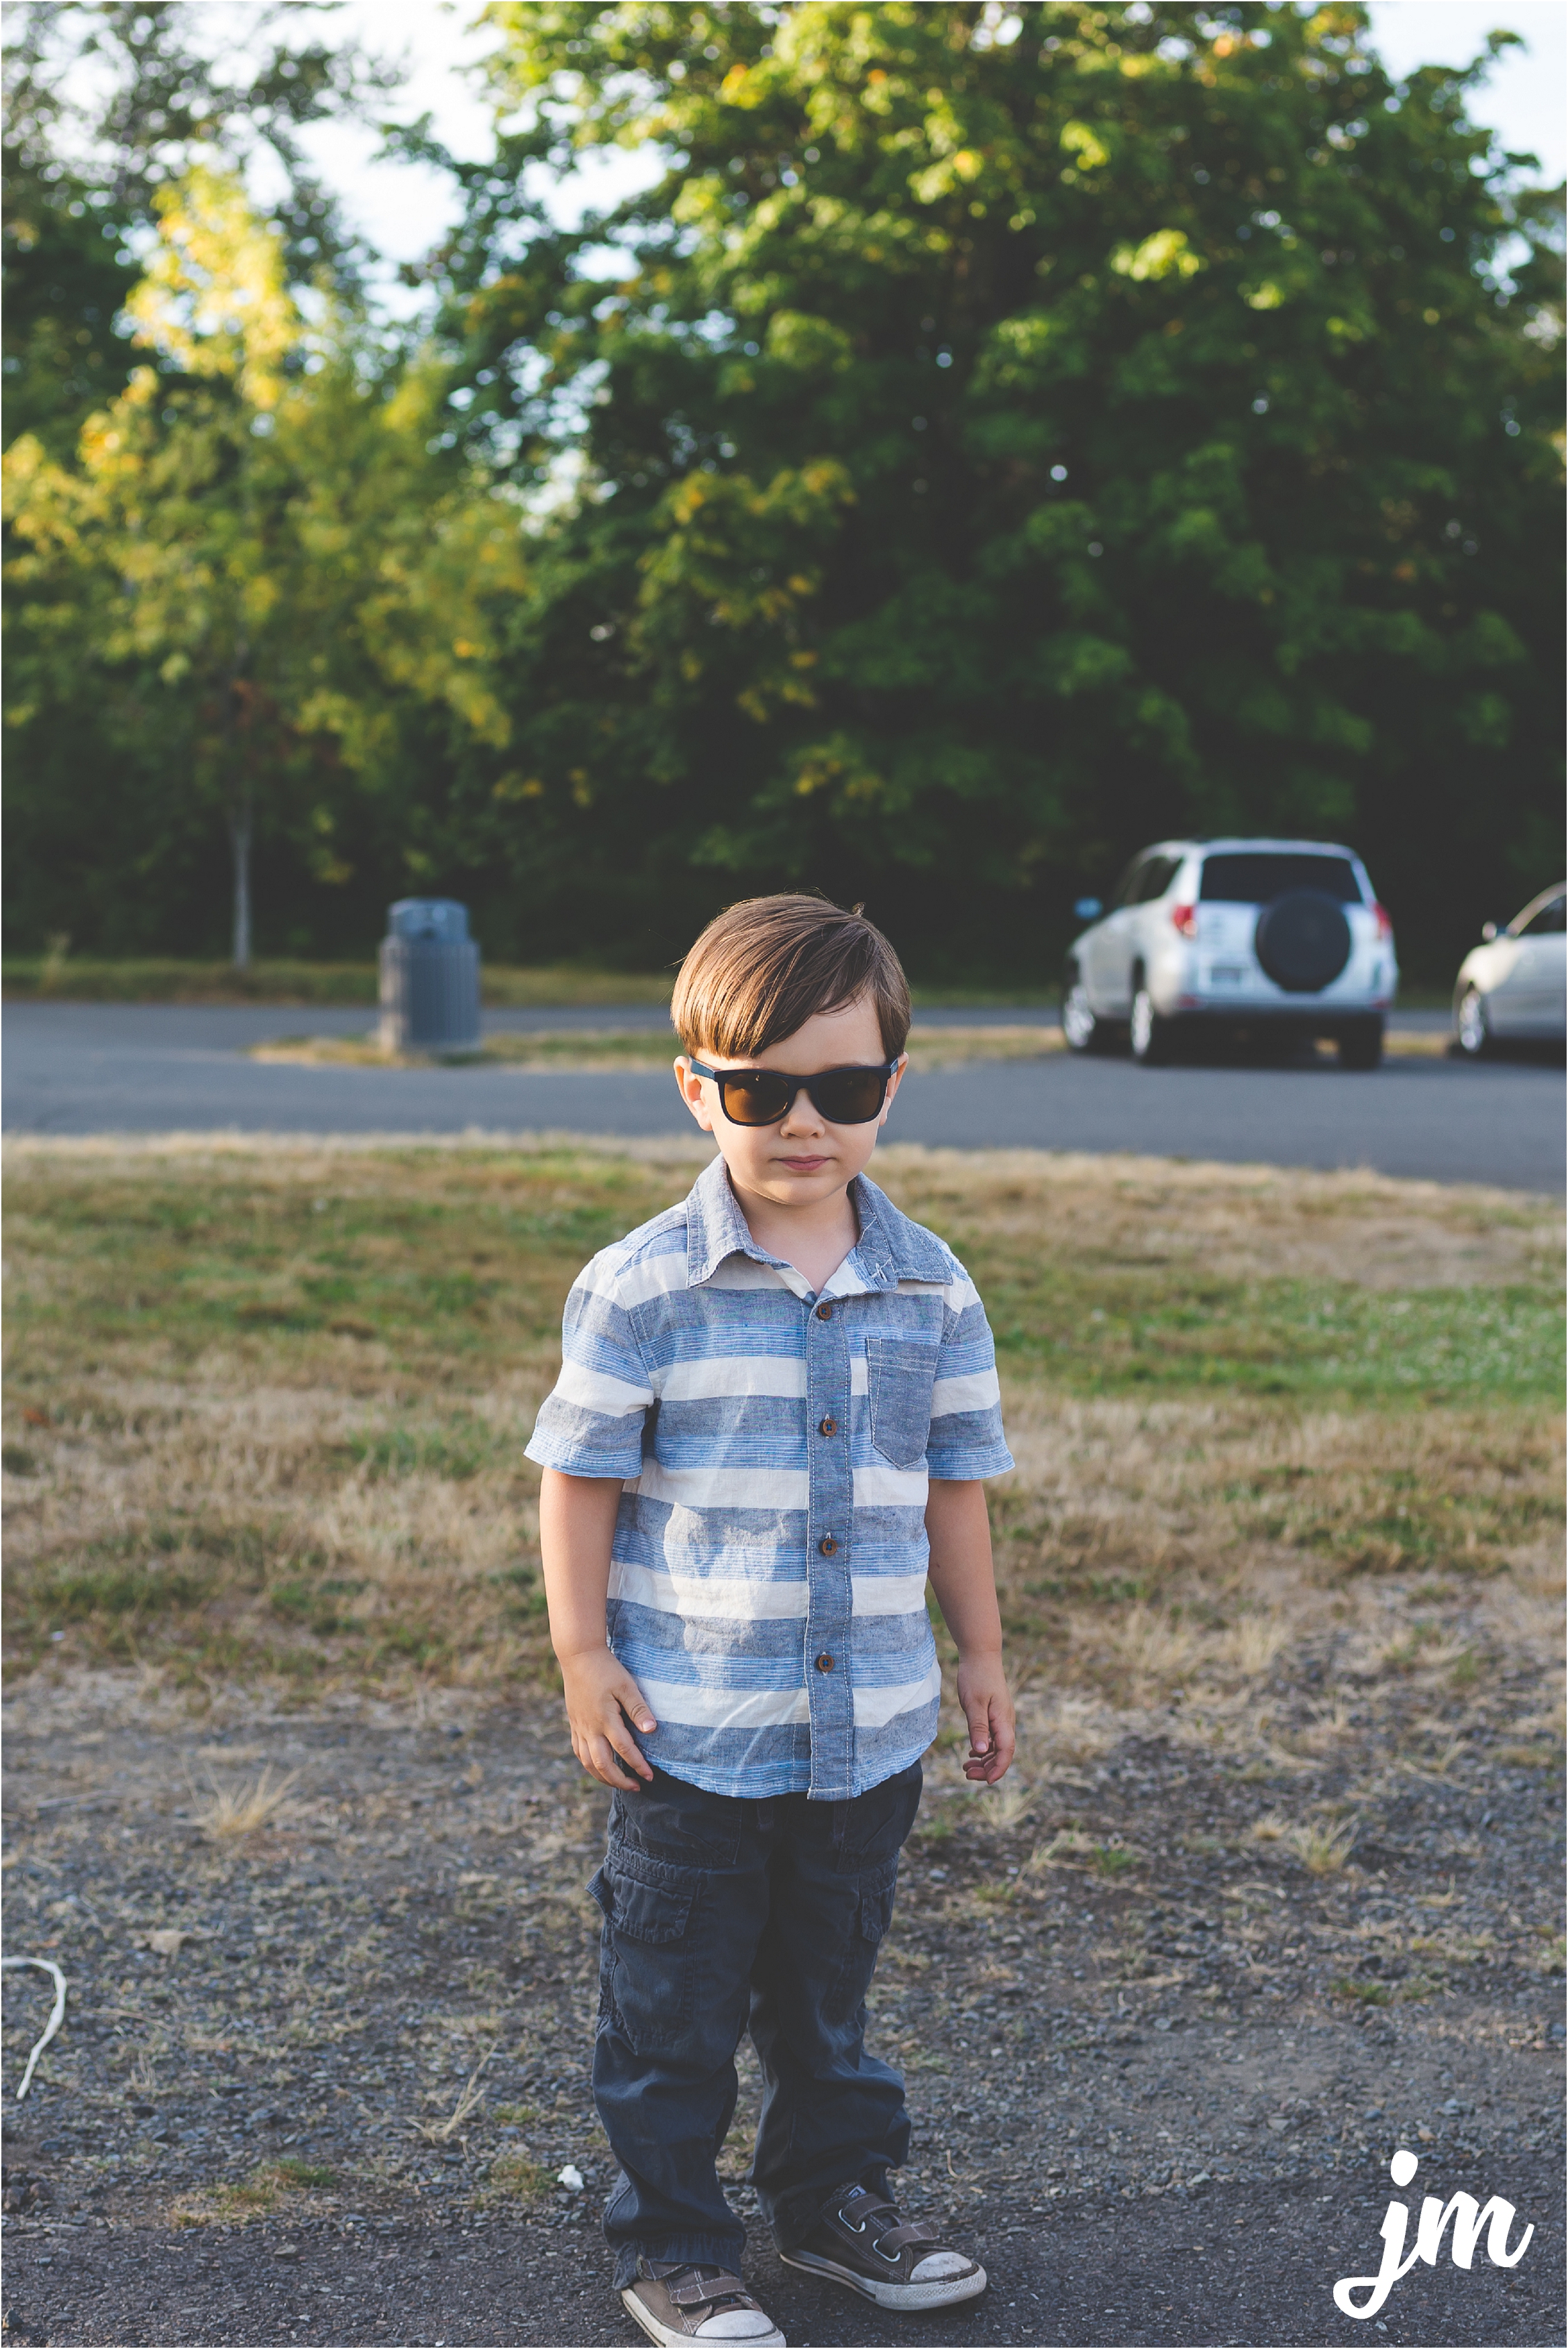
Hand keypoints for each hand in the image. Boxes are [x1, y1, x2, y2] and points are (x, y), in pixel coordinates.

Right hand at [560, 1650, 656, 1791]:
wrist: (578, 1656)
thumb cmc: (606, 1669)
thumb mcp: (626, 1685)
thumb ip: (638, 1709)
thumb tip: (652, 1731)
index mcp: (605, 1719)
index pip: (624, 1749)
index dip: (638, 1765)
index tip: (650, 1776)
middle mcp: (590, 1727)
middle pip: (603, 1764)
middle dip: (620, 1780)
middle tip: (637, 1786)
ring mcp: (579, 1727)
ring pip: (587, 1763)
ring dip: (603, 1777)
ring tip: (618, 1783)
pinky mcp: (574, 1723)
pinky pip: (579, 1752)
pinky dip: (589, 1765)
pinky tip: (598, 1767)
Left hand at [955, 1653, 1014, 1783]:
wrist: (981, 1655)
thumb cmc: (976, 1677)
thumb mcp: (974, 1703)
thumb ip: (978, 1727)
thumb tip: (982, 1752)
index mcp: (1003, 1720)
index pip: (1006, 1751)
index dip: (998, 1769)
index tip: (986, 1781)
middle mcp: (1006, 1722)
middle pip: (1002, 1753)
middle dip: (988, 1768)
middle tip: (967, 1774)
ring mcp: (1001, 1718)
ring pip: (997, 1747)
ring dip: (985, 1760)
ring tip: (966, 1768)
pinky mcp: (994, 1715)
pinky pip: (993, 1738)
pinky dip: (984, 1749)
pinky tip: (972, 1753)